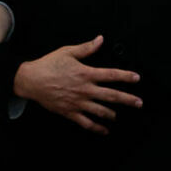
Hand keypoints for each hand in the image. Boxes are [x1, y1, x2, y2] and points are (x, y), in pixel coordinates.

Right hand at [12, 36, 140, 134]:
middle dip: (127, 99)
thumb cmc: (48, 65)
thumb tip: (100, 39)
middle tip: (139, 103)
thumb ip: (86, 48)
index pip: (111, 75)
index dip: (125, 76)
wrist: (31, 80)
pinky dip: (97, 128)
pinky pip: (86, 123)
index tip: (137, 78)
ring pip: (101, 111)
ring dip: (112, 114)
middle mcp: (85, 89)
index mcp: (86, 73)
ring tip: (118, 115)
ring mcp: (78, 102)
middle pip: (111, 96)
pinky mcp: (70, 112)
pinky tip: (104, 130)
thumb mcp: (68, 52)